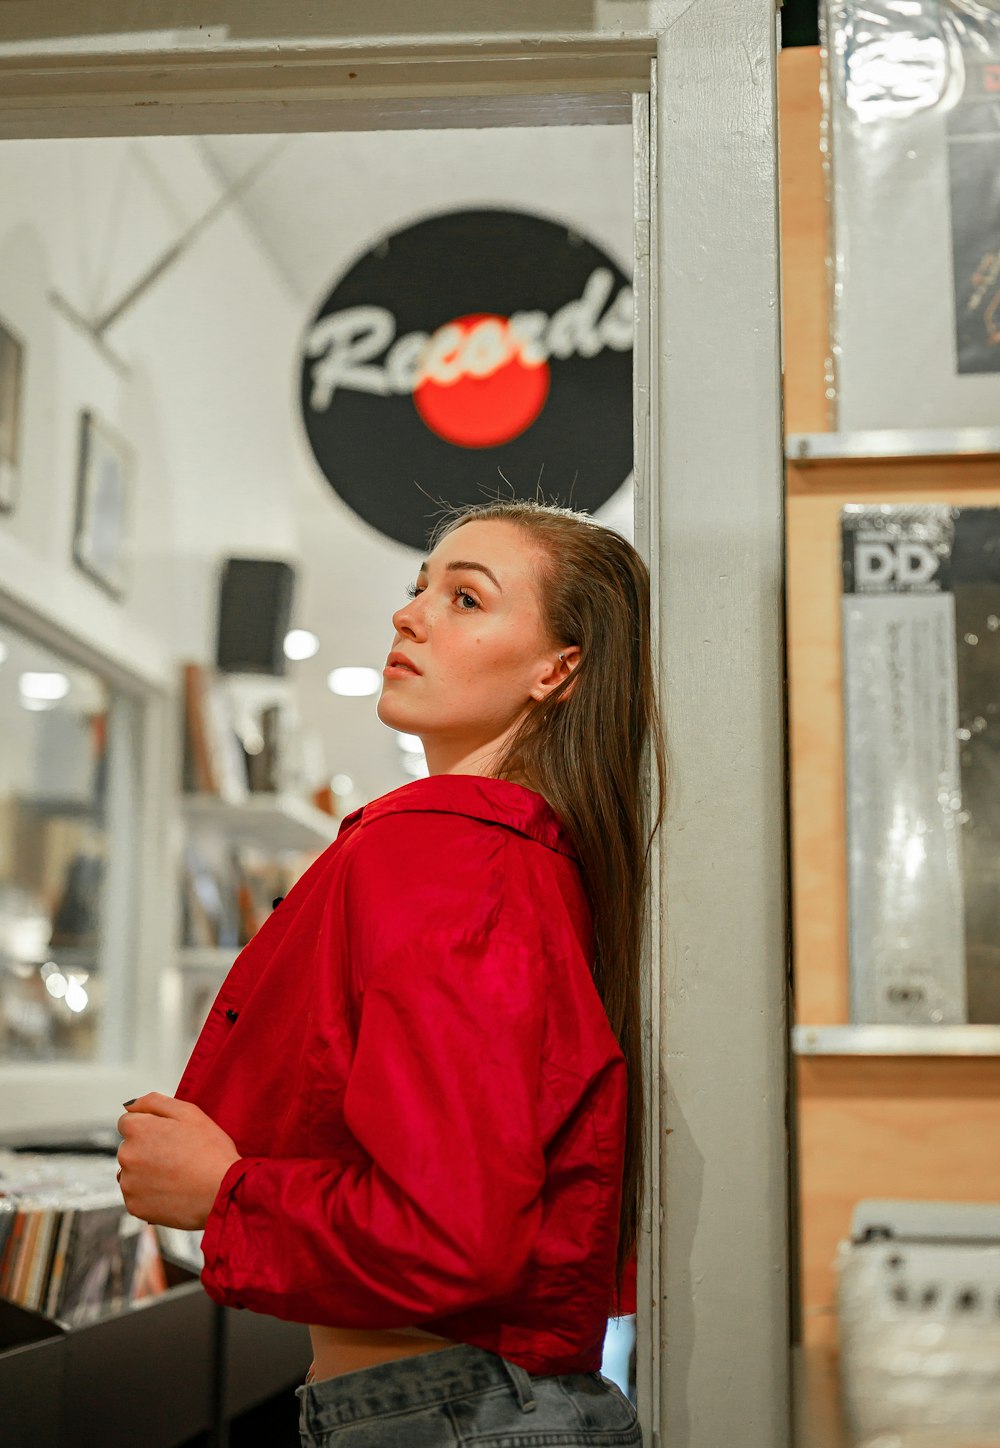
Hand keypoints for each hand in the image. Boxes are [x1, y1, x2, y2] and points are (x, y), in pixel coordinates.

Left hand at [116, 1093, 240, 1229]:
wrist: (222, 1192)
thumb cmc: (210, 1151)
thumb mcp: (189, 1112)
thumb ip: (154, 1102)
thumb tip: (130, 1106)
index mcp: (138, 1130)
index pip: (127, 1122)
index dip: (150, 1127)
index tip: (168, 1136)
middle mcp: (126, 1156)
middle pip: (129, 1147)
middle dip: (147, 1149)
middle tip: (177, 1155)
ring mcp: (129, 1183)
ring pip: (132, 1172)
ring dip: (146, 1172)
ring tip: (176, 1175)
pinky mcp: (135, 1206)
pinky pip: (137, 1195)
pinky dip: (149, 1194)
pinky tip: (172, 1190)